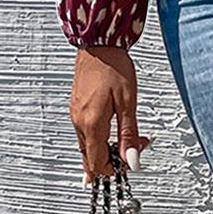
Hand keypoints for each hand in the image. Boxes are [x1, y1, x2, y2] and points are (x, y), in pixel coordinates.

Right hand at [69, 46, 150, 182]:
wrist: (99, 45)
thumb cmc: (114, 68)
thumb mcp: (128, 103)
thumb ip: (129, 135)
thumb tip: (132, 161)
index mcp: (91, 124)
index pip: (98, 163)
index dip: (116, 169)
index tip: (132, 160)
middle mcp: (79, 123)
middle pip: (91, 158)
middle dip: (115, 159)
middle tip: (136, 146)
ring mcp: (75, 116)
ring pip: (88, 146)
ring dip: (108, 148)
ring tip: (130, 135)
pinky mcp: (76, 109)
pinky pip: (85, 134)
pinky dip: (100, 138)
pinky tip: (114, 130)